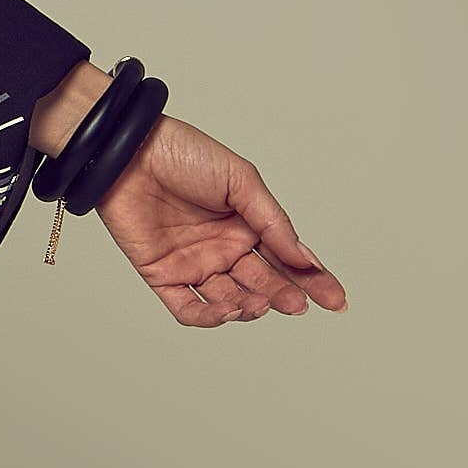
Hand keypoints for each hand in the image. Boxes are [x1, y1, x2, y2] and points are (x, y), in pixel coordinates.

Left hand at [93, 109, 345, 324]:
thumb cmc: (185, 154)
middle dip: (284, 296)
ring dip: (249, 308)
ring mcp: (194, 263)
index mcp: (248, 224)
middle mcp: (224, 248)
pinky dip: (208, 316)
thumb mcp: (241, 182)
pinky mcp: (162, 275)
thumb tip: (304, 258)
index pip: (287, 259)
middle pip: (263, 283)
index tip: (336, 299)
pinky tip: (227, 311)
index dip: (313, 280)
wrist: (130, 151)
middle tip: (297, 304)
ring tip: (260, 304)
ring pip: (230, 300)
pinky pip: (187, 308)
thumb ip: (272, 222)